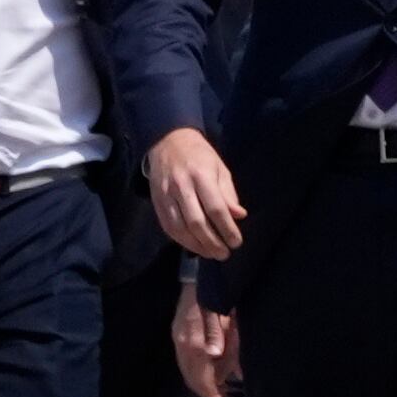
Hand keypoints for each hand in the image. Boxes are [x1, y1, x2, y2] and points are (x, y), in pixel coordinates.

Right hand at [147, 127, 244, 259]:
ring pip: (181, 228)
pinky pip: (169, 227)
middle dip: (212, 242)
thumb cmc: (199, 156)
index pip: (215, 208)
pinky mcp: (157, 202)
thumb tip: (239, 216)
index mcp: (201, 176)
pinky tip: (194, 246)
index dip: (227, 228)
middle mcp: (182, 187)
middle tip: (224, 254)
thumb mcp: (219, 168)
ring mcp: (166, 196)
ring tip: (211, 254)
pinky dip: (182, 241)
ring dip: (197, 246)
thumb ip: (228, 194)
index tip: (236, 242)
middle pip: (197, 222)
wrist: (167, 141)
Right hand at [172, 278, 242, 396]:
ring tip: (214, 392)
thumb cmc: (218, 294)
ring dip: (201, 381)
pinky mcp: (178, 334)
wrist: (200, 273)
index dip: (207, 387)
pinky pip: (185, 360)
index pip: (198, 366)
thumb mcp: (224, 311)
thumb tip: (214, 354)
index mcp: (192, 332)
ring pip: (187, 368)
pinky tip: (207, 378)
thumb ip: (220, 333)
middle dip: (203, 390)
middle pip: (190, 372)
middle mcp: (181, 337)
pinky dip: (195, 372)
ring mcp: (178, 335)